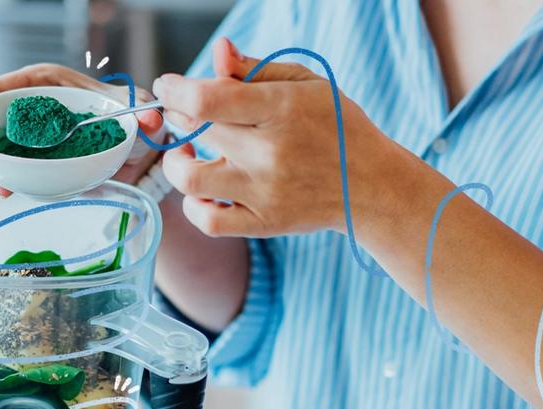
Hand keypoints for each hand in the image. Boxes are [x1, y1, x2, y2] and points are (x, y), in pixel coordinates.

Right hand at [0, 63, 166, 195]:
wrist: (139, 151)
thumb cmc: (131, 119)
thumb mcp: (138, 111)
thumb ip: (144, 112)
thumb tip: (150, 118)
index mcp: (46, 84)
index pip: (1, 87)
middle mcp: (31, 108)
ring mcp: (28, 137)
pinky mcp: (32, 161)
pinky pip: (2, 167)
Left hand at [155, 39, 421, 236]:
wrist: (373, 186)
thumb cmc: (337, 128)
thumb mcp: (306, 85)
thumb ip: (256, 68)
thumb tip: (218, 52)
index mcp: (281, 110)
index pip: (206, 99)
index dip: (175, 89)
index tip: (170, 86)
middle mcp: (270, 153)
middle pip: (195, 130)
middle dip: (178, 115)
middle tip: (188, 113)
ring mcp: (265, 192)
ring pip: (189, 179)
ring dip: (176, 161)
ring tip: (186, 152)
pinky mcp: (264, 223)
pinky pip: (208, 221)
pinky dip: (193, 206)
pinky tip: (203, 191)